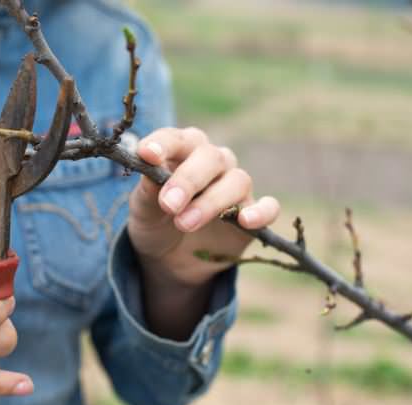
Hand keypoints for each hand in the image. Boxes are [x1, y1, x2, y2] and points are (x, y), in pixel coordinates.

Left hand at [128, 127, 279, 338]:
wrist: (169, 259)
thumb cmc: (155, 222)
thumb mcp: (142, 210)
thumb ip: (147, 190)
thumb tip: (150, 165)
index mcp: (182, 151)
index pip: (175, 139)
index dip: (162, 144)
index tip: (147, 155)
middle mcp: (212, 162)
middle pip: (210, 157)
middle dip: (188, 179)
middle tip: (169, 204)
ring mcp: (235, 187)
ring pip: (237, 181)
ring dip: (211, 202)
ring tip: (184, 223)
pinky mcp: (253, 214)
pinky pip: (268, 207)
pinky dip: (261, 212)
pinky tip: (246, 221)